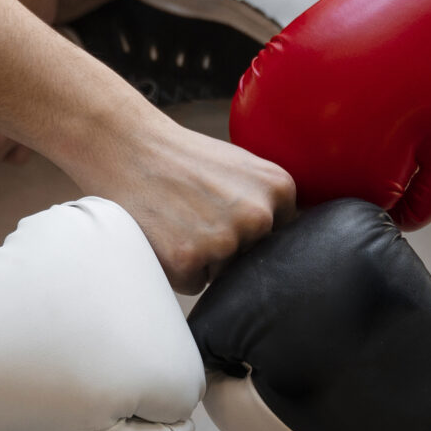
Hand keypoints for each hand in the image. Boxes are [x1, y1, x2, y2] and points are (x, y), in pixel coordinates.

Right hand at [67, 119, 292, 292]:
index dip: (250, 230)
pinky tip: (165, 234)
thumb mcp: (244, 167)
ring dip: (204, 259)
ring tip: (179, 220)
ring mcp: (224, 241)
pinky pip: (194, 283)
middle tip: (197, 212)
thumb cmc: (183, 160)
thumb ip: (271, 200)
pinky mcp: (189, 262)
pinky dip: (178, 268)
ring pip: (225, 274)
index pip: (281, 237)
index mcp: (279, 188)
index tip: (226, 209)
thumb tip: (304, 245)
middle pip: (255, 258)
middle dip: (231, 247)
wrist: (127, 147)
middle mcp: (259, 217)